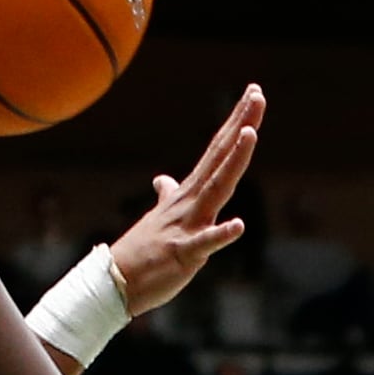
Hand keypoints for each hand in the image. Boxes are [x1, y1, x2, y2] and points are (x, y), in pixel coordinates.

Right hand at [103, 90, 265, 315]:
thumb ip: (167, 195)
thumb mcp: (160, 216)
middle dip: (240, 126)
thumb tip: (163, 179)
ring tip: (250, 134)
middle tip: (257, 94)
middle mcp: (190, 202)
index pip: (217, 151)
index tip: (253, 94)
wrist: (116, 281)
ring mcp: (187, 226)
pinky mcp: (183, 253)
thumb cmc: (143, 250)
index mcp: (189, 194)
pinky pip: (205, 243)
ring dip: (233, 162)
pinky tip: (239, 225)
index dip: (236, 123)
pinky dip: (221, 234)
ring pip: (216, 189)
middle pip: (220, 158)